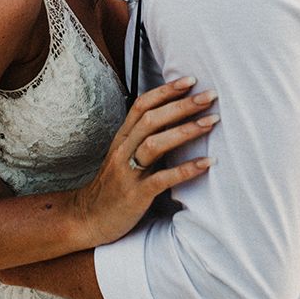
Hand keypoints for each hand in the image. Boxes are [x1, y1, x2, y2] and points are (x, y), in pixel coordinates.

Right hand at [73, 77, 217, 245]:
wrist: (88, 218)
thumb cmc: (113, 186)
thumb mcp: (123, 156)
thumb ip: (142, 139)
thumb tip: (173, 121)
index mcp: (122, 138)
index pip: (142, 106)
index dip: (165, 91)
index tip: (189, 80)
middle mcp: (123, 150)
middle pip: (151, 119)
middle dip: (182, 105)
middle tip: (210, 95)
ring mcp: (128, 172)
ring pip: (155, 144)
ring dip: (185, 130)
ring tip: (211, 122)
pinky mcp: (135, 194)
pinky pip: (162, 179)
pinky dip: (185, 169)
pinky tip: (206, 163)